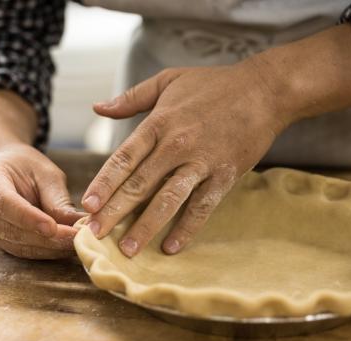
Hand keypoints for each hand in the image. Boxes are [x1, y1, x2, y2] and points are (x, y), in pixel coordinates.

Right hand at [0, 143, 84, 258]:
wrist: (5, 172)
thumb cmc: (26, 168)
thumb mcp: (45, 173)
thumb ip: (57, 199)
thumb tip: (78, 224)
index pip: (3, 202)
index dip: (28, 218)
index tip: (52, 227)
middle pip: (11, 230)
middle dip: (47, 238)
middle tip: (78, 238)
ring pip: (18, 246)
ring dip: (50, 249)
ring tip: (77, 244)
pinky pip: (21, 251)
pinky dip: (46, 251)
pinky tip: (65, 247)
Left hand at [82, 60, 286, 256]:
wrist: (264, 90)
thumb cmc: (214, 85)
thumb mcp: (168, 80)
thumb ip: (131, 97)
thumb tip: (98, 108)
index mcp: (159, 123)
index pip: (123, 158)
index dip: (104, 183)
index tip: (87, 206)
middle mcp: (176, 145)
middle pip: (139, 184)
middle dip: (114, 212)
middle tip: (95, 235)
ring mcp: (201, 162)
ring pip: (168, 200)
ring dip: (145, 226)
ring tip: (128, 249)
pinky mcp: (224, 176)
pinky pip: (202, 206)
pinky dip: (186, 228)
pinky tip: (171, 247)